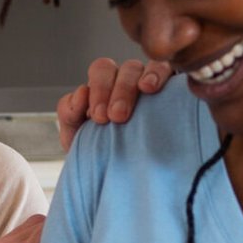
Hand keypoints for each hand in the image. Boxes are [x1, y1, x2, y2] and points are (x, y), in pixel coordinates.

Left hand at [56, 57, 171, 152]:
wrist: (117, 175)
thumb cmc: (98, 150)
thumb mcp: (75, 135)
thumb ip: (70, 112)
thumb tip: (82, 92)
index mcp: (105, 84)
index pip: (102, 70)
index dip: (100, 89)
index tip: (99, 117)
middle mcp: (128, 79)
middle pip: (126, 68)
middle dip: (120, 90)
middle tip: (117, 116)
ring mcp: (152, 82)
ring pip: (149, 67)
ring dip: (144, 78)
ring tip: (145, 91)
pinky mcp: (172, 91)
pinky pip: (169, 72)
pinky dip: (160, 75)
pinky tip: (155, 87)